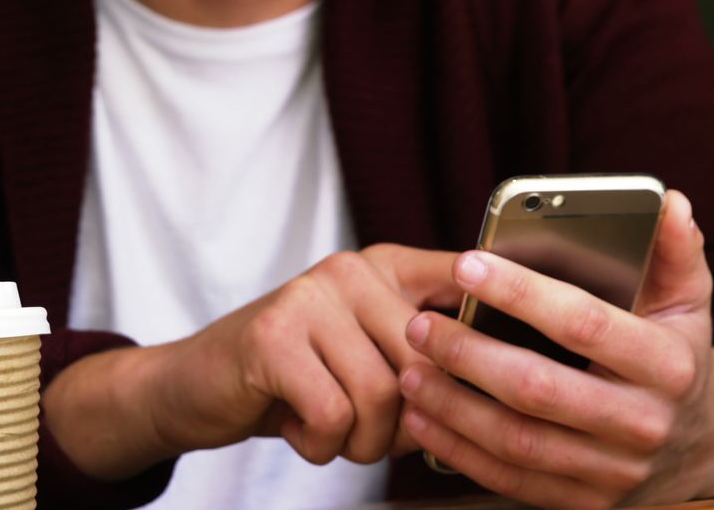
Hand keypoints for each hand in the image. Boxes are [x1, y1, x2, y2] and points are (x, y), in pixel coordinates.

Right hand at [43, 244, 461, 478]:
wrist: (197, 384)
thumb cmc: (290, 379)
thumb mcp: (361, 360)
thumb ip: (416, 364)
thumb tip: (480, 399)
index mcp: (383, 269)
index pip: (461, 279)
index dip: (494, 315)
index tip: (516, 350)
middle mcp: (349, 271)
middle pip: (426, 364)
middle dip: (406, 424)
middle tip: (368, 433)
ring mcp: (309, 298)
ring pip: (382, 395)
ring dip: (360, 442)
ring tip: (328, 430)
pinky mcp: (273, 337)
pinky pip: (334, 414)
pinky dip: (321, 445)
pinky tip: (297, 427)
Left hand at [398, 191, 713, 506]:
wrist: (696, 440)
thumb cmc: (672, 355)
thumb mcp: (684, 301)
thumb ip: (672, 251)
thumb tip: (668, 203)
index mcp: (666, 366)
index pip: (583, 322)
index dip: (521, 292)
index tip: (466, 265)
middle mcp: (641, 423)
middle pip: (538, 388)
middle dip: (468, 354)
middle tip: (419, 325)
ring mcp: (612, 470)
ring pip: (516, 441)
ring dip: (452, 406)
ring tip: (410, 370)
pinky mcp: (583, 502)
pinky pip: (509, 479)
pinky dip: (458, 450)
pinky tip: (421, 419)